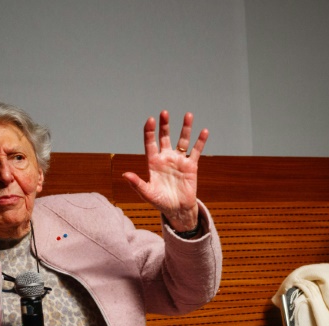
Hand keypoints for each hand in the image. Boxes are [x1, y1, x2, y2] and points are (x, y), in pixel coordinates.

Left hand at [121, 111, 208, 231]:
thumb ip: (137, 184)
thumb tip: (125, 175)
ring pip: (182, 140)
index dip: (149, 132)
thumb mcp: (147, 193)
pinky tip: (204, 131)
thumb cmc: (160, 202)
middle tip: (165, 113)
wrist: (177, 209)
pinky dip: (200, 141)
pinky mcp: (191, 165)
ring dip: (185, 128)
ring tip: (188, 115)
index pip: (150, 143)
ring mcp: (179, 160)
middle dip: (165, 125)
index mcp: (153, 162)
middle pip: (165, 137)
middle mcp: (166, 158)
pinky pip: (196, 151)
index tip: (150, 120)